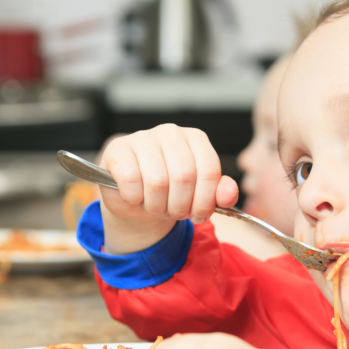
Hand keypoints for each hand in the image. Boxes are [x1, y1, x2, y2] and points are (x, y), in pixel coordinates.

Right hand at [98, 125, 238, 254]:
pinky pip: (131, 180)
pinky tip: (135, 197)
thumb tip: (229, 194)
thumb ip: (219, 195)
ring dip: (157, 205)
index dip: (205, 201)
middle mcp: (171, 133)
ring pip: (157, 181)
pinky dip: (134, 198)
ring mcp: (143, 137)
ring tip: (155, 206)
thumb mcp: (198, 197)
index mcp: (196, 139)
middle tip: (173, 213)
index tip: (198, 216)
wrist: (135, 199)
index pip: (209, 171)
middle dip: (180, 206)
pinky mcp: (118, 148)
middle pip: (184, 177)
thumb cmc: (170, 194)